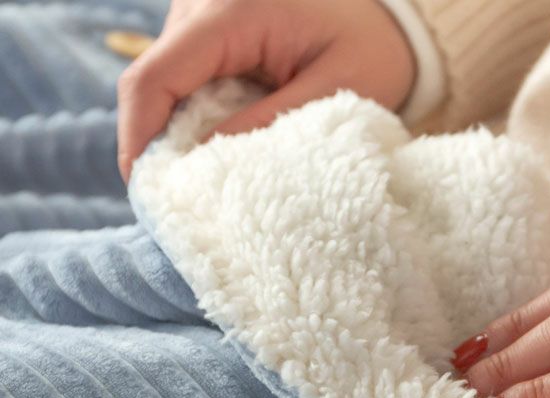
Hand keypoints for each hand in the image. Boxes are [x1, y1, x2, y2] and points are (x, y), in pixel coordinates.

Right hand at [117, 0, 415, 181]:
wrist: (384, 19)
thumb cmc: (370, 49)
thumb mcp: (334, 92)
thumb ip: (267, 124)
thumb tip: (203, 162)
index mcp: (232, 12)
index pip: (156, 78)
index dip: (139, 138)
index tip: (146, 191)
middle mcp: (203, 4)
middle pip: (152, 84)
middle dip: (158, 144)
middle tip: (183, 199)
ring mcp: (200, 15)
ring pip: (165, 85)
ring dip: (179, 134)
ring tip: (211, 177)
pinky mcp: (207, 31)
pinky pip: (185, 81)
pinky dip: (196, 119)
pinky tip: (221, 147)